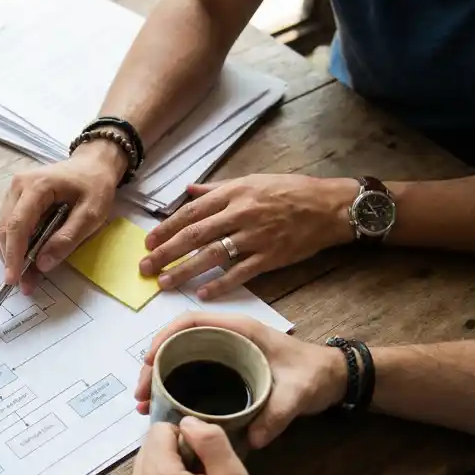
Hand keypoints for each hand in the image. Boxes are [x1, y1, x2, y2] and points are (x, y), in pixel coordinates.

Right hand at [0, 140, 126, 292]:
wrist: (93, 165)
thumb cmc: (95, 186)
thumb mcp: (92, 215)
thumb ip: (67, 239)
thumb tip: (42, 264)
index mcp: (37, 186)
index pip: (17, 225)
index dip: (13, 254)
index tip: (13, 279)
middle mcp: (18, 187)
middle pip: (3, 229)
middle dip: (11, 259)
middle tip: (27, 283)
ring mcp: (13, 192)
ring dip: (10, 254)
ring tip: (28, 274)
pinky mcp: (14, 199)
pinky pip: (6, 226)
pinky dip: (13, 245)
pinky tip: (27, 256)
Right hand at [134, 312, 345, 447]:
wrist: (335, 378)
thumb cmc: (316, 374)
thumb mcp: (298, 394)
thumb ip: (278, 415)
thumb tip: (254, 440)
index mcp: (239, 329)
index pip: (190, 321)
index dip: (164, 337)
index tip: (148, 362)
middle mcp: (227, 337)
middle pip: (178, 341)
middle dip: (153, 365)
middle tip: (141, 395)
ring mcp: (225, 352)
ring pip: (182, 357)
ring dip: (160, 377)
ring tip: (146, 405)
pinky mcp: (227, 368)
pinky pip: (192, 371)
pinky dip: (175, 386)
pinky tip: (167, 408)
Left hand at [139, 175, 357, 298]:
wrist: (328, 206)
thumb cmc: (289, 191)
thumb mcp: (251, 180)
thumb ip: (217, 188)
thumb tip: (188, 190)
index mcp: (234, 193)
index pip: (191, 212)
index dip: (166, 228)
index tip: (148, 242)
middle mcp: (241, 213)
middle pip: (195, 235)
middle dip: (166, 252)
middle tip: (146, 267)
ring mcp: (256, 236)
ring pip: (212, 255)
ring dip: (185, 271)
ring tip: (165, 283)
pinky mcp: (271, 256)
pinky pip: (241, 273)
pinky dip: (221, 284)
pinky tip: (203, 294)